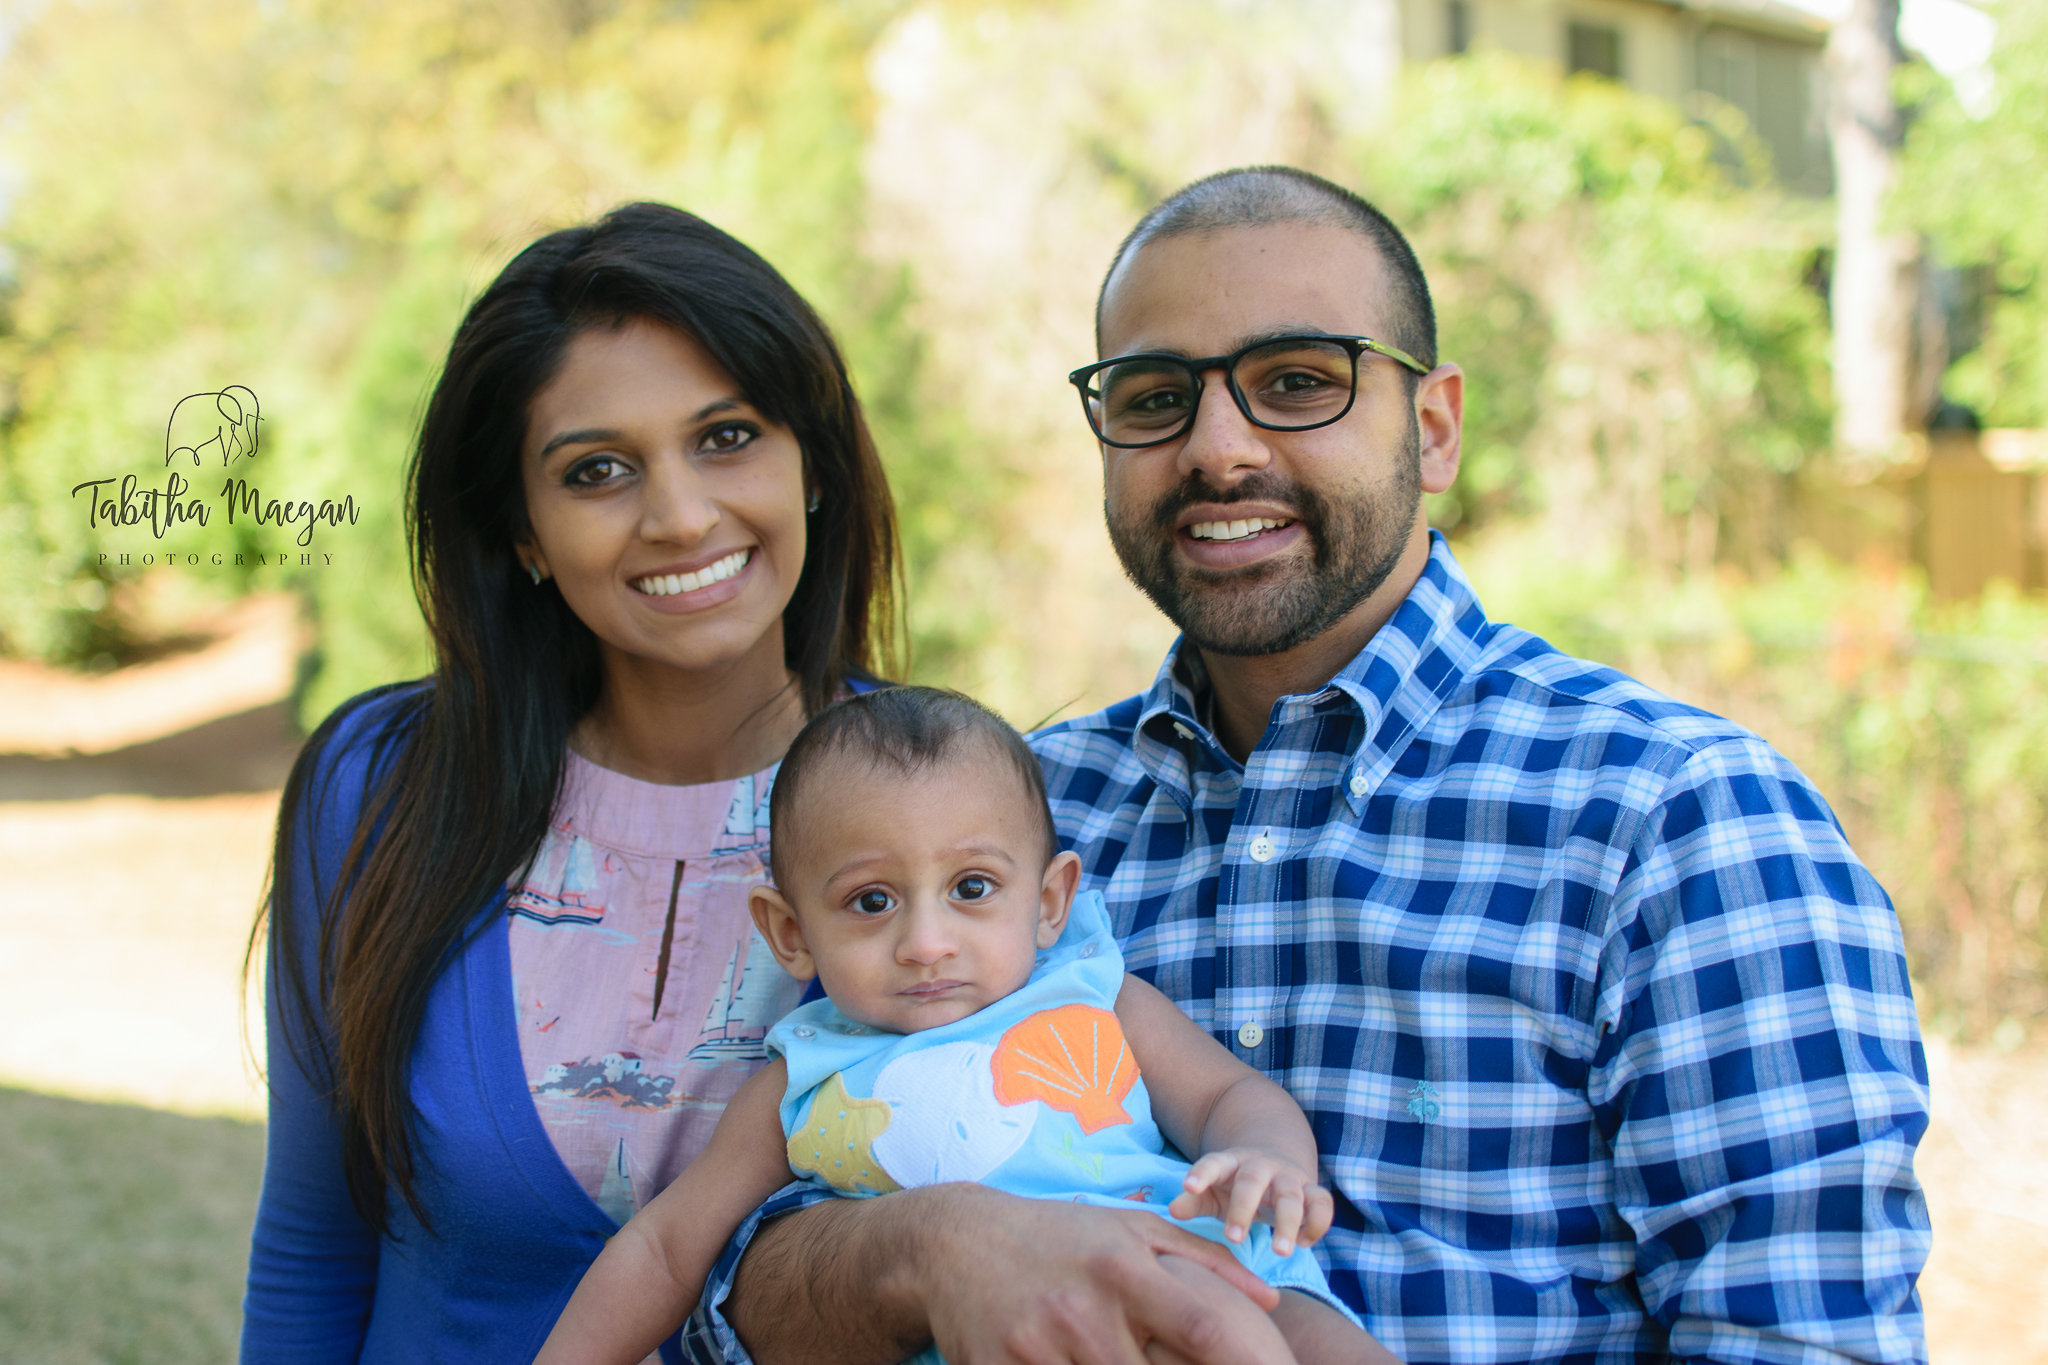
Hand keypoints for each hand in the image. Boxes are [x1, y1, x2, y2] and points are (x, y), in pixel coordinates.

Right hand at [915, 1184, 1284, 1364]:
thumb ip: (1203, 1261)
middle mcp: (1084, 1310)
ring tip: (1113, 1363)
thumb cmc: (1059, 1236)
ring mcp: (1039, 1347)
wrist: (954, 1241)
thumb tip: (1271, 1300)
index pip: (1202, 1328)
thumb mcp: (1128, 1228)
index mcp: (1124, 1270)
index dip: (1243, 1364)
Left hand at [1166, 1148, 1333, 1255]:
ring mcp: (1289, 1178)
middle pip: (1253, 1181)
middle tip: (1234, 1238)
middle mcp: (1261, 1167)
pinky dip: (1317, 1223)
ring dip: (1288, 1223)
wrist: (1277, 1159)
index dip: (1201, 1173)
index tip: (1187, 1186)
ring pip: (1291, 1196)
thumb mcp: (1213, 1190)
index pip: (1214, 1163)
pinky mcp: (1312, 1190)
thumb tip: (1172, 1210)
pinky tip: (1304, 1243)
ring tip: (1280, 1252)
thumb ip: (1194, 1200)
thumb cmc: (1236, 1185)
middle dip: (1243, 1208)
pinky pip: (1322, 1204)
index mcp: (1231, 1163)